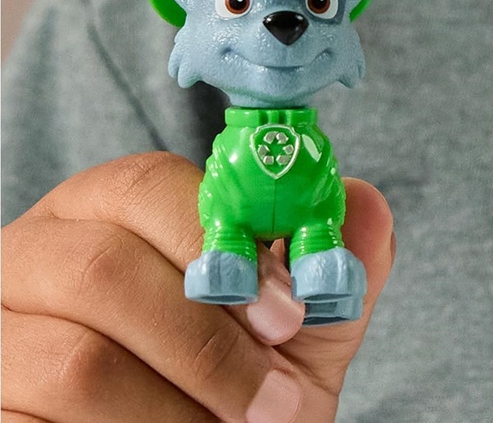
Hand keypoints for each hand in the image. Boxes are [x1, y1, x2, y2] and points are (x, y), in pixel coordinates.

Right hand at [2, 152, 394, 422]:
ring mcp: (4, 333)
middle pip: (103, 265)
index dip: (220, 240)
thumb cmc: (243, 387)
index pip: (148, 183)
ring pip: (78, 359)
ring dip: (182, 403)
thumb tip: (366, 201)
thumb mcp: (301, 333)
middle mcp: (41, 256)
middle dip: (208, 339)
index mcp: (112, 212)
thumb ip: (332, 268)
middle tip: (277, 395)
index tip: (290, 312)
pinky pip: (48, 420)